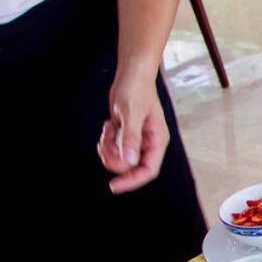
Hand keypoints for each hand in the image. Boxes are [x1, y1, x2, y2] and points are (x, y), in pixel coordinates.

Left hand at [98, 73, 168, 193]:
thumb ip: (131, 138)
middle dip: (113, 158)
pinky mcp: (126, 135)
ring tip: (108, 129)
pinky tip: (109, 124)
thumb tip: (129, 163)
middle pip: (130, 166)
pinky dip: (106, 140)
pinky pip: (113, 148)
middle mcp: (148, 143)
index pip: (148, 170)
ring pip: (119, 158)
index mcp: (157, 140)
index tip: (113, 186)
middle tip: (105, 143)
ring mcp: (137, 140)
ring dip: (108, 147)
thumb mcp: (132, 113)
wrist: (131, 75)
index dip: (132, 181)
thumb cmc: (137, 90)